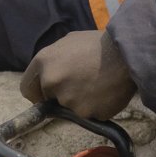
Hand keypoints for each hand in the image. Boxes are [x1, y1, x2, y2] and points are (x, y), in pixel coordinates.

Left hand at [20, 30, 135, 118]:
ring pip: (71, 108)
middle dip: (63, 95)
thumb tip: (48, 74)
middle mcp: (51, 82)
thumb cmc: (100, 44)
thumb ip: (53, 60)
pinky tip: (105, 93)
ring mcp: (68, 99)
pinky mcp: (85, 113)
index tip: (47, 95)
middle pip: (51, 99)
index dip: (38, 93)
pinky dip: (96, 108)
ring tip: (97, 84)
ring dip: (81, 101)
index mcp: (43, 61)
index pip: (27, 88)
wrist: (128, 54)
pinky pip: (88, 114)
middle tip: (82, 83)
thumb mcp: (69, 42)